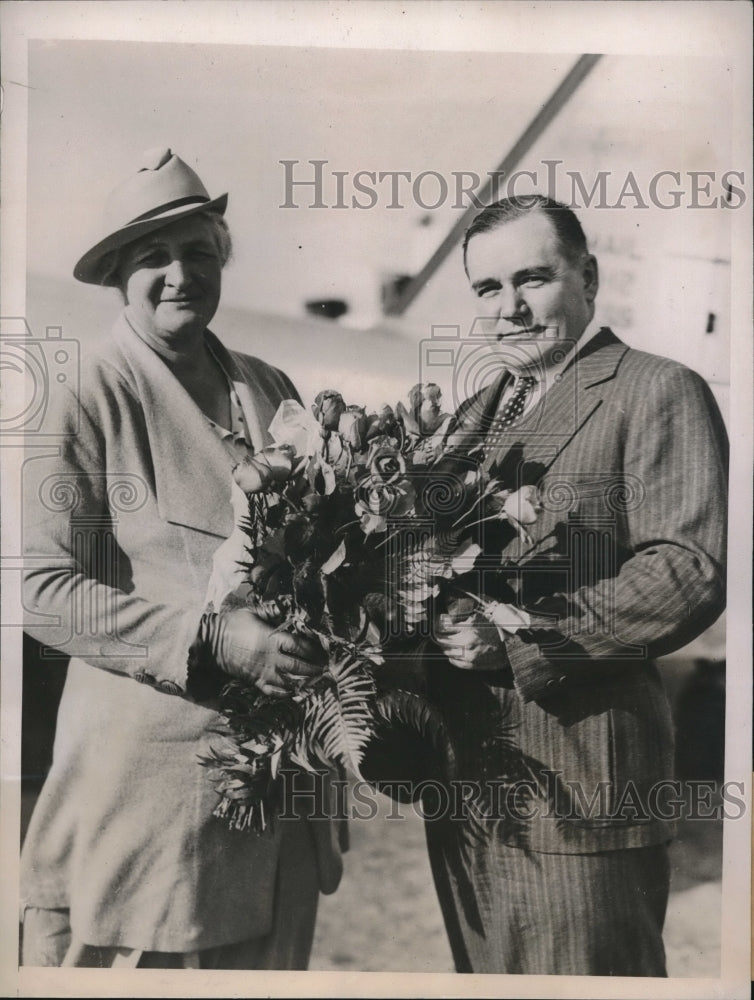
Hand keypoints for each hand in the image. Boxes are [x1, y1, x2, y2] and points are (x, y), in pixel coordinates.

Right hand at [205, 607, 325, 695]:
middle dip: (313, 669)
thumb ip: (271, 611)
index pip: (298, 646)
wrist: (211, 643)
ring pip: (288, 681)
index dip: (312, 650)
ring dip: (304, 682)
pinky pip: (274, 691)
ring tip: (317, 682)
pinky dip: (287, 693)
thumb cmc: (232, 624)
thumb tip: (288, 606)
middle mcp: (269, 658)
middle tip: (326, 669)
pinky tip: (296, 691)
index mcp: (270, 639)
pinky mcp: (254, 681)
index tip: (322, 651)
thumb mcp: (252, 612)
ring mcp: (262, 671)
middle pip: (297, 666)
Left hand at [434, 610, 506, 670]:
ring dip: (443, 644)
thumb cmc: (500, 628)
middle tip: (436, 629)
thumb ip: (466, 616)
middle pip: (442, 639)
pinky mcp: (471, 665)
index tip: (438, 620)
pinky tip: (451, 650)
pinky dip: (450, 654)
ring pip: (446, 650)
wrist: (514, 646)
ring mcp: (468, 656)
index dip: (438, 622)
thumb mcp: (483, 616)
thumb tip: (449, 617)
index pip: (444, 626)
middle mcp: (466, 643)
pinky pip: (453, 660)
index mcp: (469, 629)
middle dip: (438, 633)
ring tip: (444, 639)